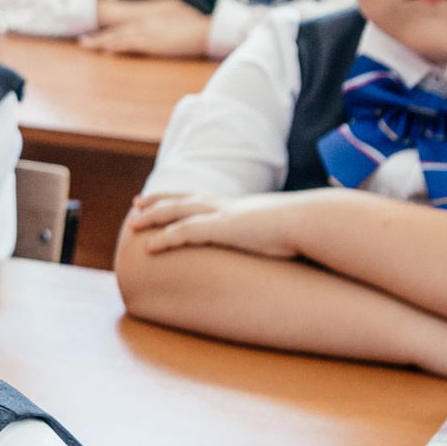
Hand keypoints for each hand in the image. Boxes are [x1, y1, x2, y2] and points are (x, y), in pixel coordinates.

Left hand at [82, 0, 213, 57]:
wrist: (206, 30)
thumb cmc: (196, 25)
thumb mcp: (177, 15)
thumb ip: (163, 19)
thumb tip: (156, 26)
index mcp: (151, 14)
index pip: (126, 24)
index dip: (111, 30)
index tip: (98, 35)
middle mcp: (145, 21)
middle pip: (118, 30)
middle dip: (100, 36)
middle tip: (83, 41)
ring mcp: (147, 30)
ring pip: (118, 37)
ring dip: (101, 42)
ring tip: (86, 46)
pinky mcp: (151, 42)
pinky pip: (128, 45)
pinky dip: (115, 48)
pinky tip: (105, 51)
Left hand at [125, 189, 310, 258]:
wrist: (314, 222)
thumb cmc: (305, 229)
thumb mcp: (283, 231)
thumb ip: (272, 234)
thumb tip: (278, 244)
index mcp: (239, 206)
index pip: (203, 198)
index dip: (182, 198)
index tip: (166, 198)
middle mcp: (227, 206)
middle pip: (183, 199)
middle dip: (158, 201)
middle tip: (137, 204)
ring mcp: (224, 216)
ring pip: (177, 213)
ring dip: (153, 218)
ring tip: (132, 224)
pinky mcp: (223, 229)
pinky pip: (185, 233)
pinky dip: (165, 239)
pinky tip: (149, 247)